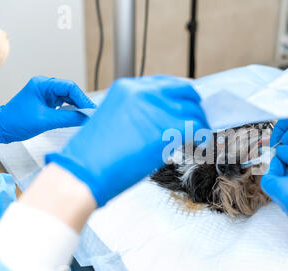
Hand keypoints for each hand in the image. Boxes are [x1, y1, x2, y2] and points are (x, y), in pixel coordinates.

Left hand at [0, 76, 95, 142]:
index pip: (69, 87)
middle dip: (82, 103)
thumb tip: (86, 118)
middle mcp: (46, 86)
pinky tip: (78, 117)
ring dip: (78, 107)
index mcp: (43, 85)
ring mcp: (47, 94)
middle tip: (92, 115)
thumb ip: (68, 119)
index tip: (91, 110)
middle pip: (71, 92)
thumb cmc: (16, 121)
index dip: (82, 99)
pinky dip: (72, 111)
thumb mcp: (46, 121)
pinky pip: (65, 104)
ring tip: (87, 116)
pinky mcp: (49, 102)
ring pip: (70, 98)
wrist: (2, 128)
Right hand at [46, 75, 207, 206]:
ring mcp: (156, 108)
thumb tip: (159, 119)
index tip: (188, 102)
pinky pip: (197, 127)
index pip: (165, 82)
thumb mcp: (113, 118)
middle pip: (184, 90)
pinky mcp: (166, 128)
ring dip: (200, 123)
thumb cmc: (94, 153)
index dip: (181, 93)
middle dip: (195, 105)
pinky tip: (200, 142)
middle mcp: (143, 92)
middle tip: (199, 118)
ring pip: (193, 110)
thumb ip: (137, 111)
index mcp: (128, 87)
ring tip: (198, 135)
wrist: (85, 170)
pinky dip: (202, 135)